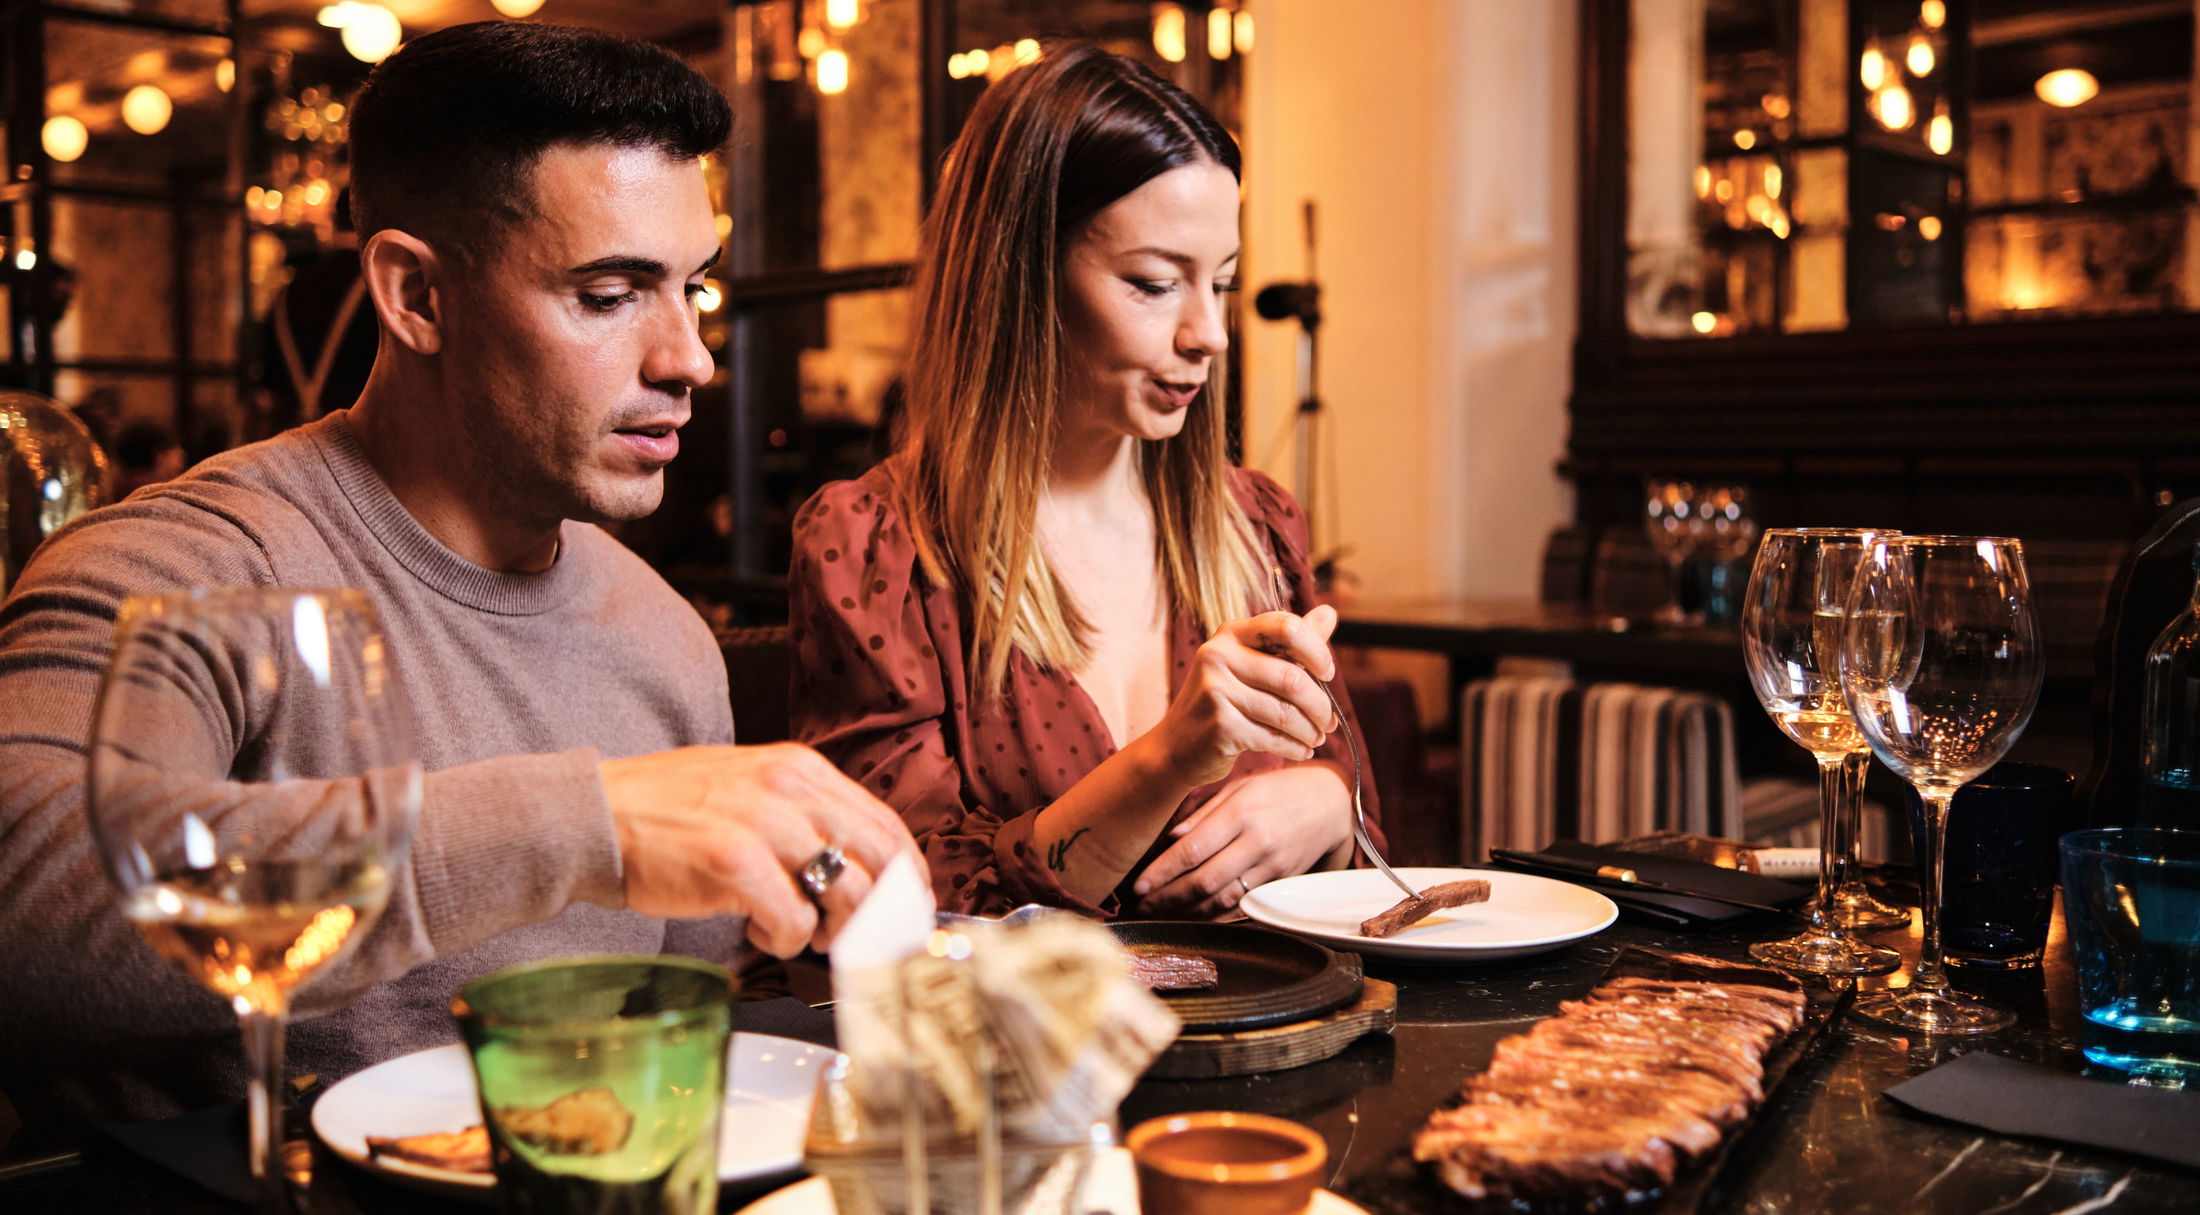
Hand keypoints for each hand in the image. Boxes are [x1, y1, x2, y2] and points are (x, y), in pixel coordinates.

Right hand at [599, 743, 921, 956]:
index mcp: (800, 769)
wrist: (595, 817)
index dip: (906, 874)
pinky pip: (794, 921)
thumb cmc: (667, 809)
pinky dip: (786, 938)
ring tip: (803, 932)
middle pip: (878, 860)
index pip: (883, 824)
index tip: (908, 907)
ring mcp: (764, 825)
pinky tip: (759, 930)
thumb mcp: (748, 785)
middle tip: (868, 937)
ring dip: (833, 929)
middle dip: (883, 911)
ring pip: (845, 894)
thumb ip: (802, 813)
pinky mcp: (736, 864)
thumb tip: (854, 862)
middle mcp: (790, 790)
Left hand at [1130, 762, 1353, 917]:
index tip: (1138, 885)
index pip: (1193, 849)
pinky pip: (1242, 906)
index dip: (1162, 871)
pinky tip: (1193, 918)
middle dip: (1167, 897)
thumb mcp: (1240, 787)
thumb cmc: (1279, 789)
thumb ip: (1204, 812)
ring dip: (1187, 912)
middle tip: (1140, 905)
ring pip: (1222, 899)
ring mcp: (1272, 865)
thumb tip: (1171, 838)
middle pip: (1204, 880)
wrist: (1332, 804)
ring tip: (1159, 914)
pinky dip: (1215, 917)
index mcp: (1242, 811)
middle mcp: (1257, 841)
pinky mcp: (1282, 882)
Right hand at [1140, 605, 1341, 789]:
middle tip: (1328, 723)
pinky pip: (1273, 737)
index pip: (1287, 627)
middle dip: (1320, 706)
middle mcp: (1218, 655)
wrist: (1176, 746)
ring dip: (1310, 731)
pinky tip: (1301, 750)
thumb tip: (1330, 613)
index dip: (1317, 651)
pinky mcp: (1220, 725)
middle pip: (1292, 678)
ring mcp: (1216, 690)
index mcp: (1231, 633)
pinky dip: (1295, 747)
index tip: (1327, 674)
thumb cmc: (1222, 701)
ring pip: (1286, 712)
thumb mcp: (1252, 664)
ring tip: (1316, 738)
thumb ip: (1290, 643)